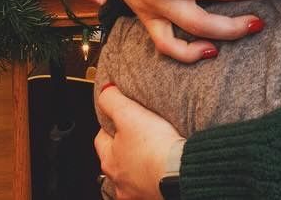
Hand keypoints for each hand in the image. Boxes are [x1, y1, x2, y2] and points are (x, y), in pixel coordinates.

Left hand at [94, 84, 180, 199]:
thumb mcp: (129, 114)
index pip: (101, 138)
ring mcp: (136, 191)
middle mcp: (119, 180)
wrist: (179, 173)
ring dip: (139, 164)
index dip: (111, 124)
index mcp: (109, 160)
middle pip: (117, 158)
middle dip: (126, 146)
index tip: (120, 117)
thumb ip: (112, 100)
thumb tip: (105, 91)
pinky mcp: (154, 196)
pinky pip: (150, 184)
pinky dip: (154, 175)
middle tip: (140, 134)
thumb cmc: (154, 148)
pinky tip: (163, 166)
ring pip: (132, 174)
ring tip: (153, 151)